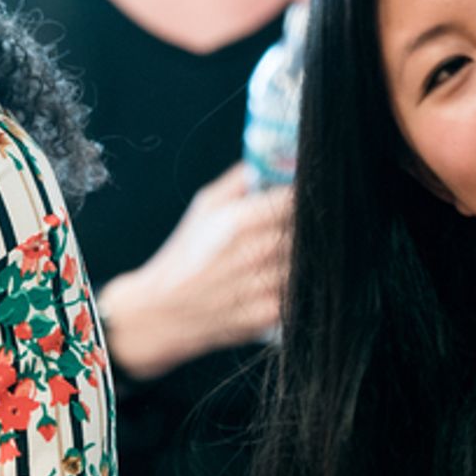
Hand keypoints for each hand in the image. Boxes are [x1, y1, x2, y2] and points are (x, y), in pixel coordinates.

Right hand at [97, 162, 292, 378]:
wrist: (163, 311)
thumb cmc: (184, 255)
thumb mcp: (204, 206)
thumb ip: (240, 180)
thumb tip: (273, 161)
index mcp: (240, 221)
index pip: (298, 199)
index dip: (309, 195)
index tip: (312, 194)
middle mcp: (256, 252)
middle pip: (310, 231)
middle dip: (311, 226)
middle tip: (307, 224)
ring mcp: (264, 285)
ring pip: (311, 262)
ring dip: (309, 256)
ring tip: (291, 253)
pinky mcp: (270, 314)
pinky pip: (303, 290)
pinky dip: (300, 283)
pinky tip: (282, 278)